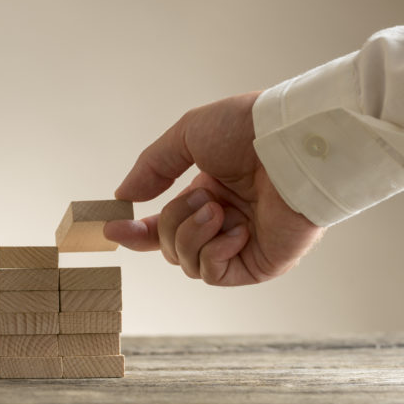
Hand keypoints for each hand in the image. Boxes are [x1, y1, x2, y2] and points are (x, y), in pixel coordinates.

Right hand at [104, 91, 324, 284]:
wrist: (291, 143)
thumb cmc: (247, 130)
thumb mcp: (185, 135)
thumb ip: (151, 167)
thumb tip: (123, 196)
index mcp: (208, 192)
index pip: (162, 224)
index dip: (136, 231)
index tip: (112, 227)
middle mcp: (223, 220)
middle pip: (168, 245)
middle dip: (170, 223)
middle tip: (200, 198)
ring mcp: (242, 244)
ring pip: (187, 262)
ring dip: (192, 234)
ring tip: (218, 208)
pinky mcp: (260, 264)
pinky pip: (215, 273)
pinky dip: (215, 251)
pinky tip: (235, 228)